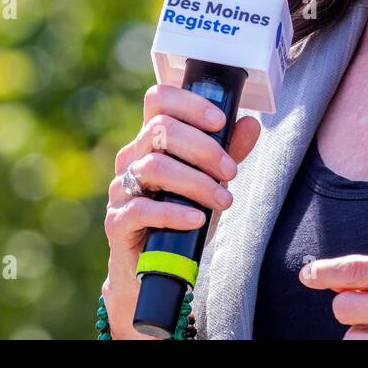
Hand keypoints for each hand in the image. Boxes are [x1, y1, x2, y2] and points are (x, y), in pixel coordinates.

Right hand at [101, 84, 261, 338]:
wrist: (152, 266)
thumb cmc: (181, 215)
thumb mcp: (210, 180)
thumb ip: (228, 151)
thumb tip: (250, 122)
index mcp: (151, 140)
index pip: (159, 100)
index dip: (188, 103)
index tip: (220, 121)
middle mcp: (132, 157)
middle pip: (160, 130)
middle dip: (204, 148)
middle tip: (231, 171)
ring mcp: (121, 188)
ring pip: (153, 167)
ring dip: (196, 182)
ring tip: (224, 200)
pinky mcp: (117, 221)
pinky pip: (142, 209)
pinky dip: (174, 213)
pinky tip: (197, 219)